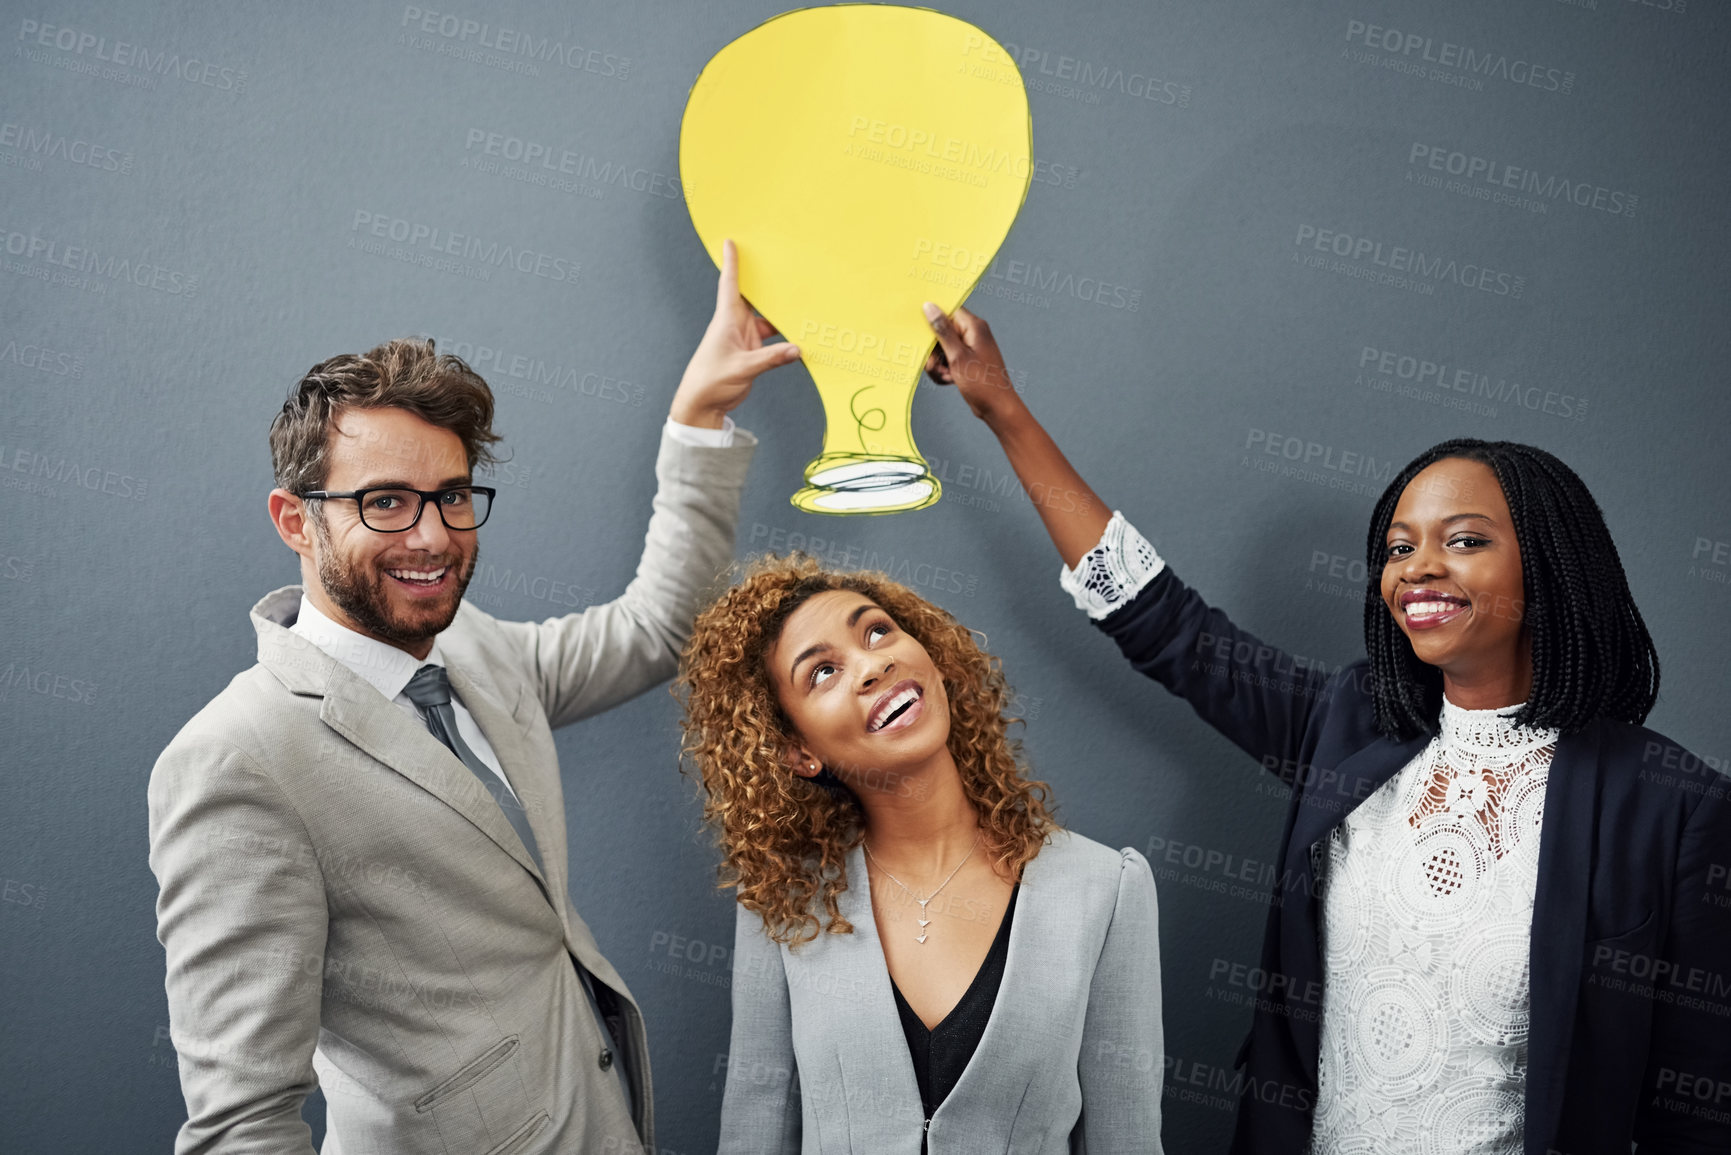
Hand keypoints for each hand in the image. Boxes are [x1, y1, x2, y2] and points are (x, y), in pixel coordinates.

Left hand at [670, 239, 800, 427]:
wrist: (702, 404)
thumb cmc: (710, 382)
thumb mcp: (742, 369)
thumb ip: (771, 359)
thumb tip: (798, 350)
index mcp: (727, 321)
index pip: (729, 285)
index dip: (731, 263)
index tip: (730, 243)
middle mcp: (736, 325)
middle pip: (754, 298)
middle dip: (766, 283)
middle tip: (781, 267)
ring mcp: (744, 339)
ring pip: (767, 319)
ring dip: (780, 314)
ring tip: (800, 304)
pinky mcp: (751, 353)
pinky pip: (772, 341)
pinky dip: (784, 339)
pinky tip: (798, 339)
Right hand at [921, 303, 1025, 425]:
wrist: (997, 407)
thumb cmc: (982, 382)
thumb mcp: (957, 356)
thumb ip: (942, 330)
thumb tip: (929, 307)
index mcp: (974, 326)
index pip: (947, 311)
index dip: (933, 321)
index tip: (923, 335)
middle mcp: (972, 333)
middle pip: (941, 332)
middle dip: (934, 351)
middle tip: (935, 366)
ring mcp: (969, 347)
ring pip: (941, 348)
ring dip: (938, 364)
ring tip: (946, 376)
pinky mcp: (966, 360)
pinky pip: (947, 359)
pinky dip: (944, 370)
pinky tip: (950, 380)